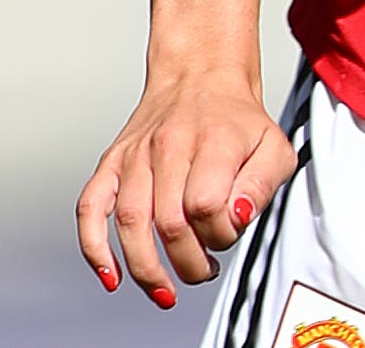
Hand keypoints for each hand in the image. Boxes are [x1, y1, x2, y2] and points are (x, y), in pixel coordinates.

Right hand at [76, 64, 296, 306]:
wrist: (202, 76)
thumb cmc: (238, 121)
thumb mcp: (274, 147)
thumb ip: (263, 185)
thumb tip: (238, 217)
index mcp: (213, 141)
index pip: (208, 206)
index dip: (221, 234)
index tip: (229, 232)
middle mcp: (169, 146)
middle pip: (170, 223)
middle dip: (189, 262)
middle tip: (203, 268)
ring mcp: (136, 155)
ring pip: (132, 223)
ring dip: (148, 268)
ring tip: (167, 289)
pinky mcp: (113, 163)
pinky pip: (90, 208)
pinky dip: (95, 247)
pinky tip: (111, 276)